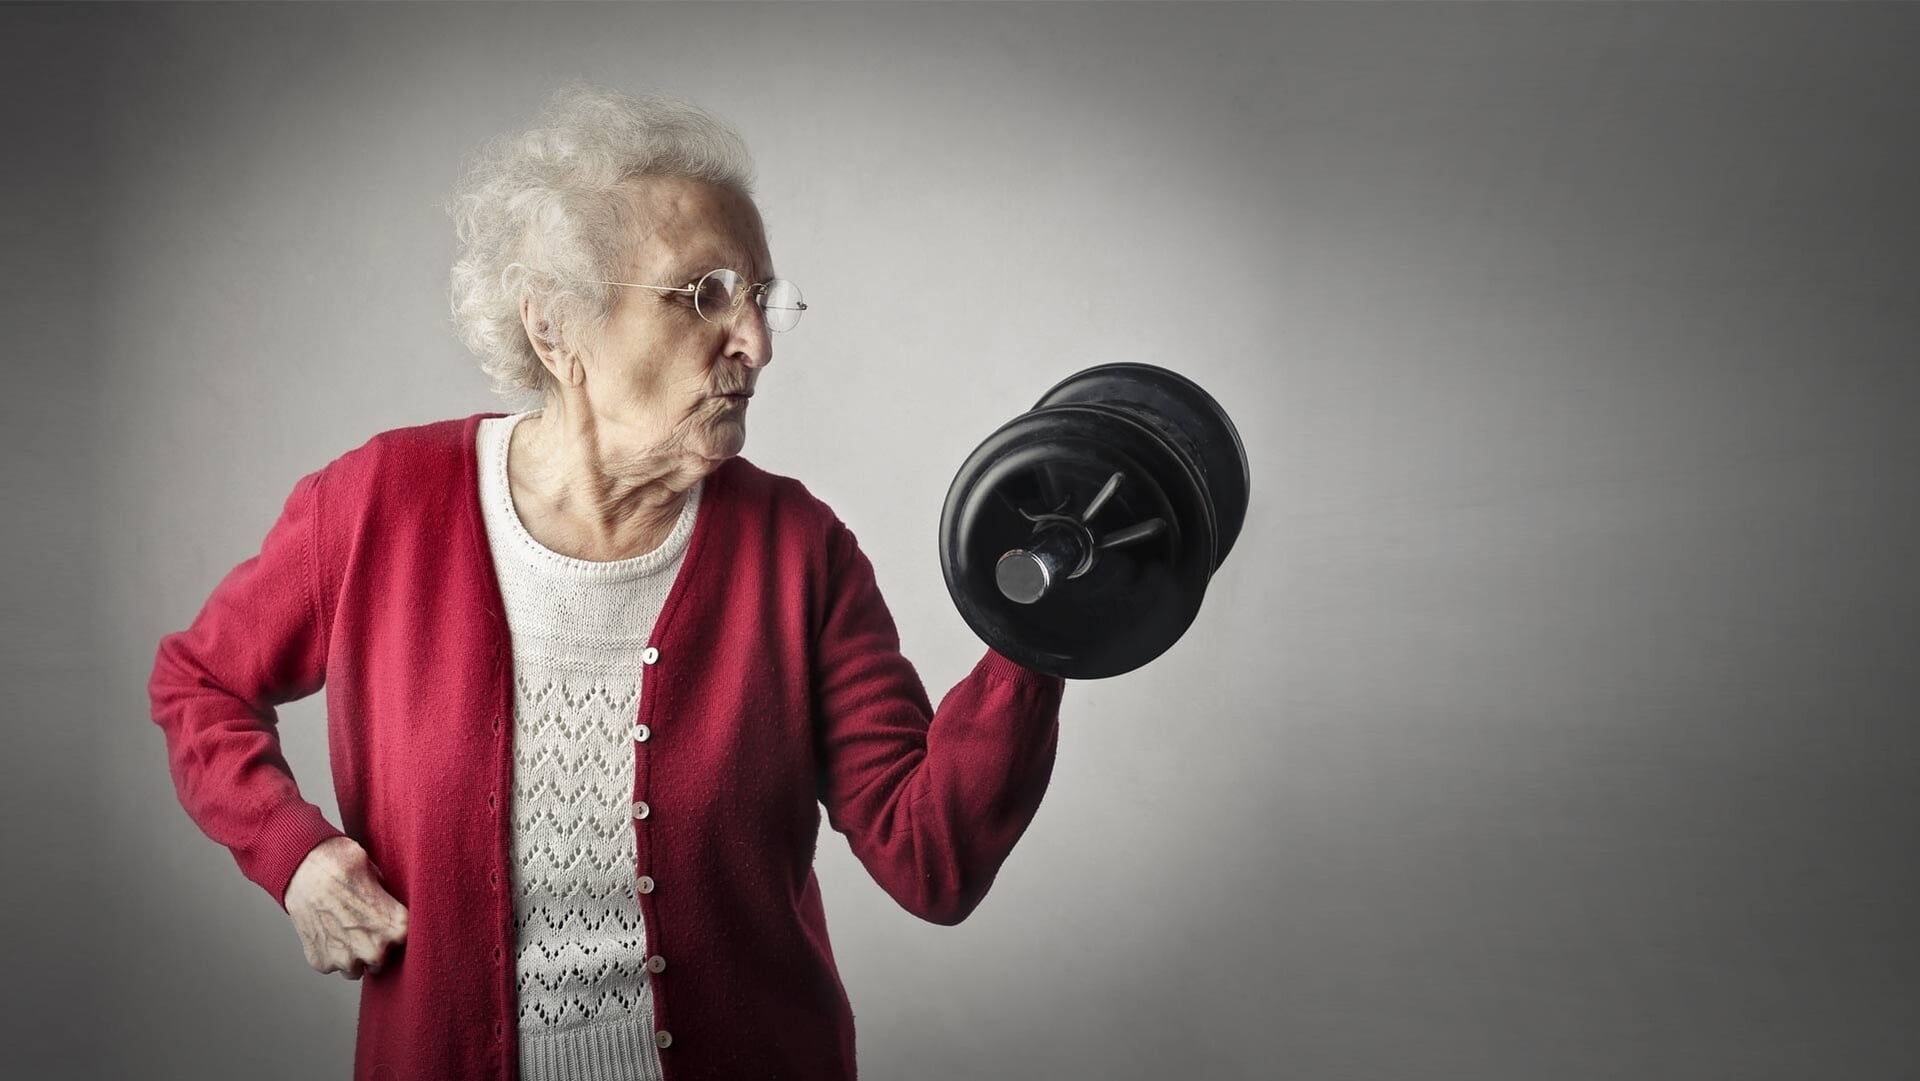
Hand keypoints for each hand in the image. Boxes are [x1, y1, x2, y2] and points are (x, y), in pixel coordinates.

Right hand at [285, 835, 408, 979]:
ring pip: (355, 969)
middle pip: (381, 961)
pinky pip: (330, 965)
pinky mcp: (321, 963)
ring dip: (351, 955)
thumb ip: (389, 901)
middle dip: (374, 948)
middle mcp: (374, 950)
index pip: (408, 942)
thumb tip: (392, 908)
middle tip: (363, 927)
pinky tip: (325, 929)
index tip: (388, 924)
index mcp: (397, 928)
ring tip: (343, 929)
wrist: (302, 868)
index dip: (396, 932)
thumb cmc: (343, 865)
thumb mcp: (380, 875)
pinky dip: (328, 952)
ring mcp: (346, 960)